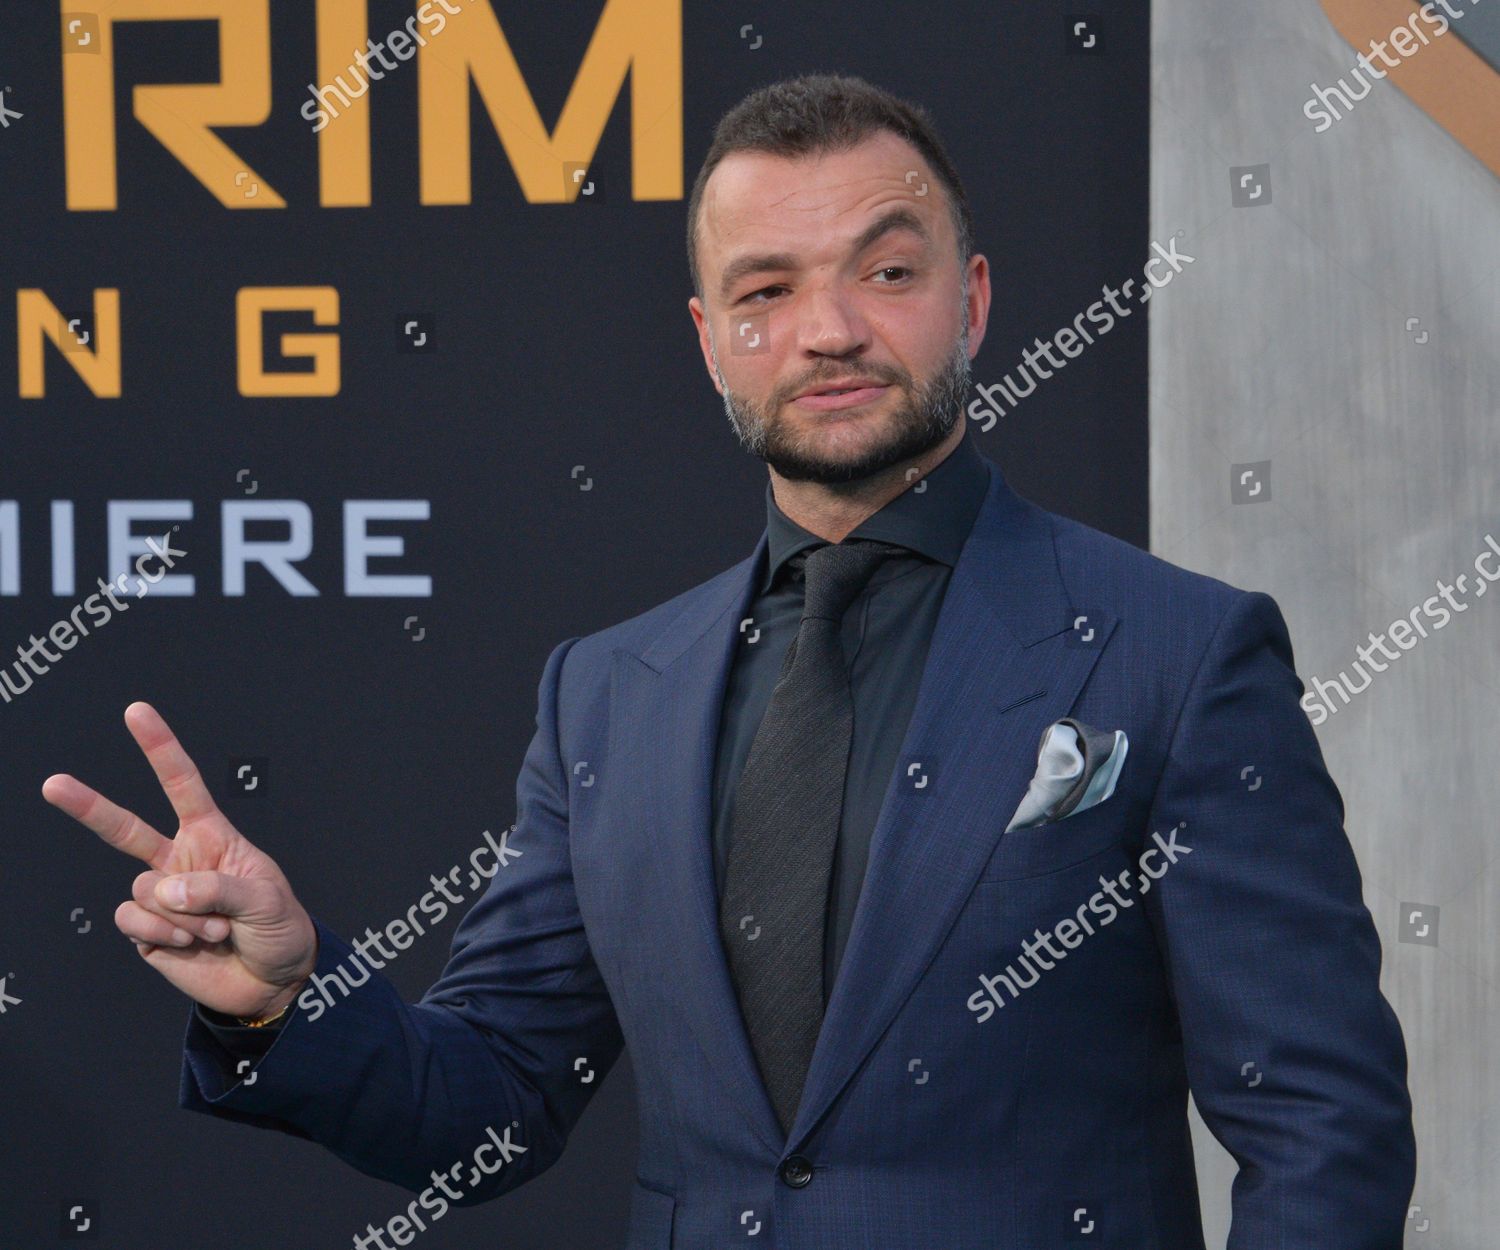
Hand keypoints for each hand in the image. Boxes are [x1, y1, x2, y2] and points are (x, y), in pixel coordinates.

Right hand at [42, 701, 317, 1020]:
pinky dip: (160, 932)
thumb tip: (166, 889)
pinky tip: (187, 942)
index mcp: (214, 839)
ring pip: (142, 889)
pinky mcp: (148, 933)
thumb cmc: (280, 930)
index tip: (136, 712)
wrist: (274, 982)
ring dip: (179, 913)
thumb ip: (218, 888)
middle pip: (125, 830)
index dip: (159, 748)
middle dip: (88, 807)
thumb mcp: (266, 900)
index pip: (183, 786)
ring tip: (215, 929)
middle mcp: (181, 863)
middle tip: (52, 784)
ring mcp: (162, 898)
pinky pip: (133, 921)